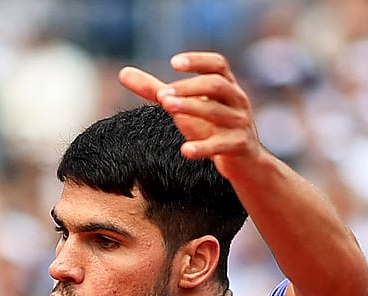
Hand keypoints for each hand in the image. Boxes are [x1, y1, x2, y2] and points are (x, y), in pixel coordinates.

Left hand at [118, 51, 262, 178]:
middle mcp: (236, 101)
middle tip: (163, 96)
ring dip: (193, 108)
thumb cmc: (211, 128)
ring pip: (218, 112)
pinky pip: (222, 145)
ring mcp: (239, 123)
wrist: (245, 162)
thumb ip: (156, 91)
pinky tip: (184, 151)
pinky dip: (203, 147)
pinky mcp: (239, 146)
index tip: (174, 63)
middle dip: (190, 88)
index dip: (198, 61)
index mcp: (226, 87)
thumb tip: (123, 73)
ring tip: (168, 108)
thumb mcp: (186, 108)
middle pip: (217, 85)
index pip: (217, 64)